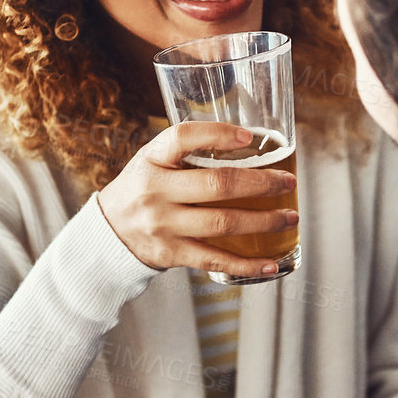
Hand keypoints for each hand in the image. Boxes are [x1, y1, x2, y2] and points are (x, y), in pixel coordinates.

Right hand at [95, 121, 297, 279]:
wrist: (108, 232)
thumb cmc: (141, 189)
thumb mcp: (151, 161)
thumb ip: (187, 151)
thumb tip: (248, 141)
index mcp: (151, 160)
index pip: (182, 137)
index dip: (217, 134)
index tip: (248, 137)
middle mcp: (155, 191)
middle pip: (216, 185)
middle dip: (261, 183)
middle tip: (287, 182)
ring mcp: (163, 225)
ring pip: (222, 223)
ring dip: (264, 221)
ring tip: (289, 217)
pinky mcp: (171, 253)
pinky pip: (215, 259)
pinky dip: (246, 264)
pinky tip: (271, 264)